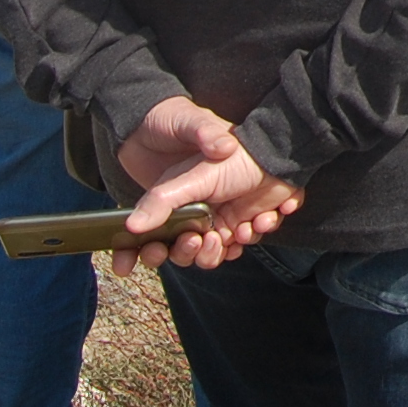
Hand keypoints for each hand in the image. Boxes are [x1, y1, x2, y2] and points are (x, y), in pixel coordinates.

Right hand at [111, 96, 303, 273]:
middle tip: (207, 238)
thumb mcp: (191, 179)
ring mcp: (224, 220)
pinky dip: (253, 234)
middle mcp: (198, 216)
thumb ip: (161, 201)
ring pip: (214, 254)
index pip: (156, 238)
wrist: (276, 152)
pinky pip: (244, 242)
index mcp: (178, 204)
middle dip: (195, 252)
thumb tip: (131, 227)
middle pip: (186, 252)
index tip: (157, 254)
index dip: (148, 252)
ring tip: (240, 229)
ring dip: (224, 249)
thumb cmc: (231, 160)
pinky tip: (262, 218)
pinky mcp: (248, 220)